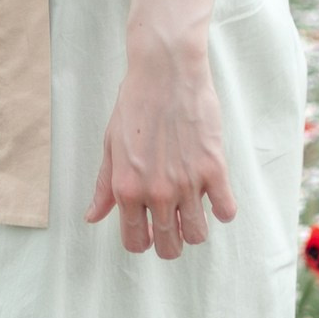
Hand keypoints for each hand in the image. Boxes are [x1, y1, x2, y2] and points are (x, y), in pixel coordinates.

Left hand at [86, 31, 237, 260]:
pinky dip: (222, 209)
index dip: (142, 242)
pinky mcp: (214, 169)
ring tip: (194, 208)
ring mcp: (186, 183)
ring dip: (196, 228)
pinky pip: (226, 211)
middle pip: (170, 246)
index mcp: (127, 189)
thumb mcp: (111, 145)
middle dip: (171, 244)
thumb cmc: (135, 103)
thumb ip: (105, 186)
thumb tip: (92, 216)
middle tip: (175, 227)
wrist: (165, 70)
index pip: (135, 242)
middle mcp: (156, 192)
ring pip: (198, 235)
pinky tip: (215, 194)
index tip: (150, 232)